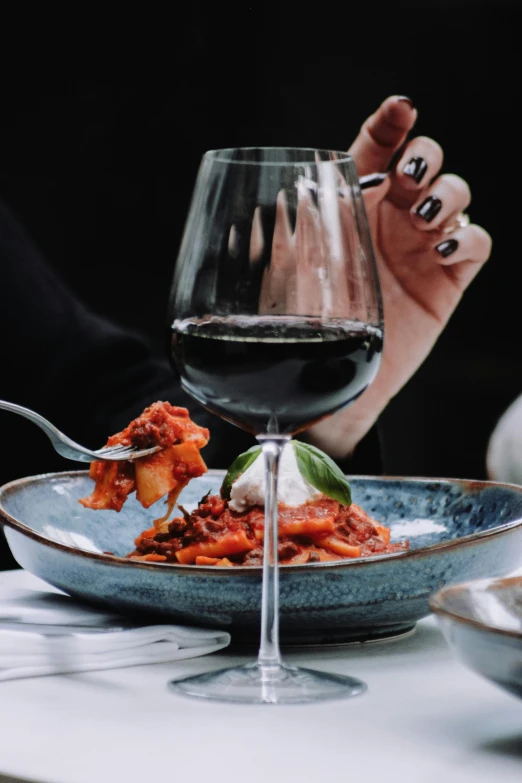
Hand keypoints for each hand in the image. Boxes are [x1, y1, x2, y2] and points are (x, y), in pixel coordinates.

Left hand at [307, 95, 491, 458]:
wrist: (326, 376)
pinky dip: (467, 237)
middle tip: (406, 178)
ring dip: (448, 192)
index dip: (390, 123)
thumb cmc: (302, 321)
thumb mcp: (289, 271)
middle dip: (425, 156)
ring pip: (457, 193)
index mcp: (354, 204)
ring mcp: (423, 246)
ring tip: (423, 216)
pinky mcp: (447, 279)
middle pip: (426, 160)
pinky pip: (476, 244)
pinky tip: (442, 249)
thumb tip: (248, 207)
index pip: (377, 149)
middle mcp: (392, 218)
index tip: (400, 108)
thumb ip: (285, 238)